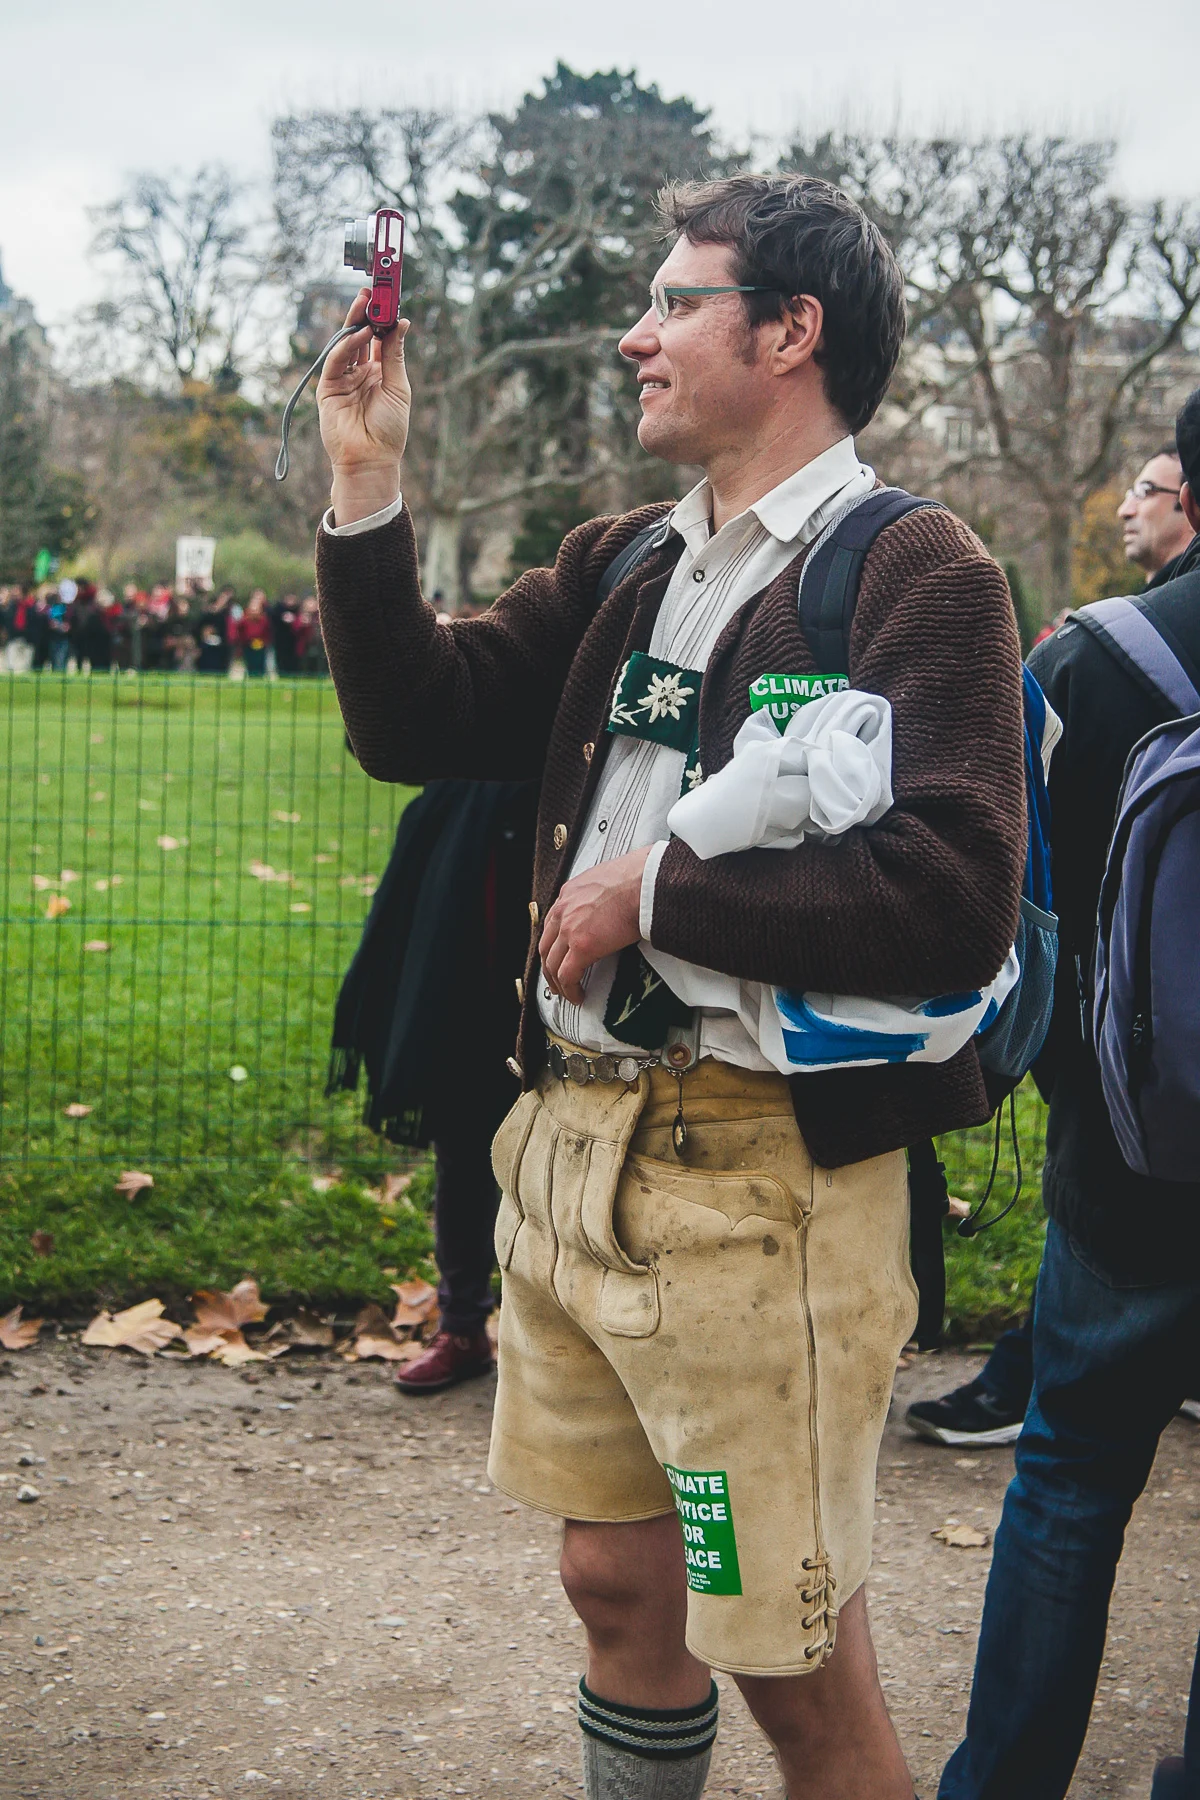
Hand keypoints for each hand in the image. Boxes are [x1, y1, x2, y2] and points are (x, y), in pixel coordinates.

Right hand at [316, 289, 411, 522]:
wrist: (372, 460)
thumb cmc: (389, 429)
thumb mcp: (398, 386)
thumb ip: (394, 354)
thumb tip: (401, 322)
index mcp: (378, 372)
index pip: (377, 337)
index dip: (382, 317)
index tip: (388, 297)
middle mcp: (359, 372)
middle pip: (359, 335)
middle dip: (365, 312)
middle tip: (372, 290)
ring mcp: (342, 379)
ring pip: (345, 343)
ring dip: (354, 321)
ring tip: (366, 302)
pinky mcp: (327, 388)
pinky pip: (335, 361)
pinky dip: (345, 345)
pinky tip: (358, 332)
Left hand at [539, 848, 650, 1005]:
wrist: (647, 883)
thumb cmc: (640, 880)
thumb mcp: (609, 881)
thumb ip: (600, 896)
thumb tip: (612, 907)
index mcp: (570, 893)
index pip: (552, 923)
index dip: (554, 943)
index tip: (558, 954)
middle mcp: (564, 909)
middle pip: (546, 945)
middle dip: (549, 966)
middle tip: (555, 978)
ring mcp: (570, 928)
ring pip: (552, 963)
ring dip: (557, 981)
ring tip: (566, 992)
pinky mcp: (582, 947)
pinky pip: (568, 975)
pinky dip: (570, 989)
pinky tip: (578, 996)